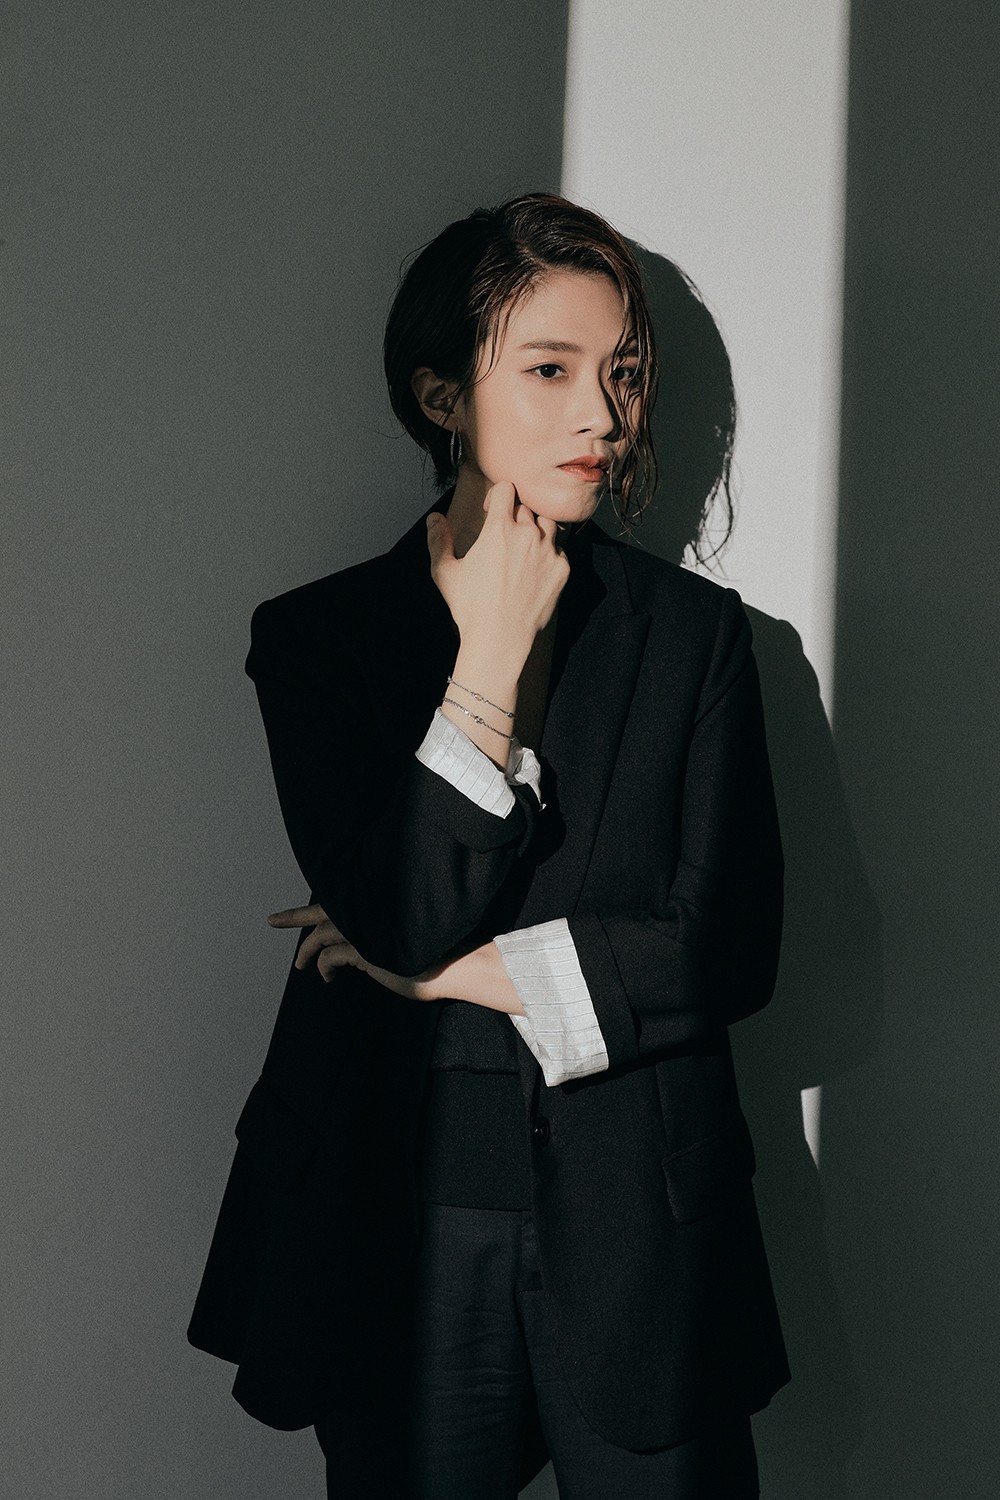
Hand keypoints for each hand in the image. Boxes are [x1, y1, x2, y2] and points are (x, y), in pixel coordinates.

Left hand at [267, 904, 441, 1000]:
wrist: (451, 965)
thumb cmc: (435, 954)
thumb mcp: (402, 939)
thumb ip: (380, 933)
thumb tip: (359, 947)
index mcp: (376, 906)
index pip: (339, 900)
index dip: (319, 904)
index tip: (304, 906)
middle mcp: (367, 912)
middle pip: (320, 911)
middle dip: (293, 916)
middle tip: (271, 920)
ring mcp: (364, 929)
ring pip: (320, 936)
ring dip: (307, 952)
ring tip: (301, 965)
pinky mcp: (363, 949)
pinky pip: (329, 958)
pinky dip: (324, 967)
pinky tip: (329, 977)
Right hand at [426, 481, 569, 665]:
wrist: (501, 640)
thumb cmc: (469, 608)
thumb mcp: (445, 572)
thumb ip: (438, 540)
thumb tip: (434, 518)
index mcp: (499, 529)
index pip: (506, 489)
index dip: (497, 496)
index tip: (492, 511)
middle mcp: (528, 534)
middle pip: (526, 507)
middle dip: (514, 517)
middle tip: (505, 539)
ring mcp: (549, 551)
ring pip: (547, 524)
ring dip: (535, 530)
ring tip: (522, 551)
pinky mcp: (563, 568)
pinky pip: (559, 549)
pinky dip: (548, 554)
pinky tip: (533, 572)